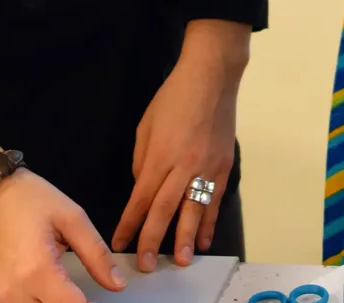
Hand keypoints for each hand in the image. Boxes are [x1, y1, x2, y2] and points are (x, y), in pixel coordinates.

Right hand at [0, 168, 125, 302]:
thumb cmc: (30, 199)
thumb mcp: (72, 218)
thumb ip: (97, 255)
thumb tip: (117, 284)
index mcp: (39, 271)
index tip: (104, 293)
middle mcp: (18, 291)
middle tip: (84, 289)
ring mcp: (5, 296)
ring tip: (70, 289)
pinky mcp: (0, 294)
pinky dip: (42, 302)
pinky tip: (53, 290)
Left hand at [112, 21, 246, 271]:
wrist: (211, 78)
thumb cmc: (173, 98)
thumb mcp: (145, 127)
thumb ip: (143, 161)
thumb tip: (143, 188)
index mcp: (159, 156)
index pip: (140, 199)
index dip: (129, 224)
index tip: (119, 243)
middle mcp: (183, 167)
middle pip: (165, 211)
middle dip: (154, 240)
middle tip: (147, 265)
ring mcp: (207, 168)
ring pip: (194, 211)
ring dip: (186, 239)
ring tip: (181, 261)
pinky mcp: (224, 166)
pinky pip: (214, 200)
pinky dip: (209, 222)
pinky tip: (204, 238)